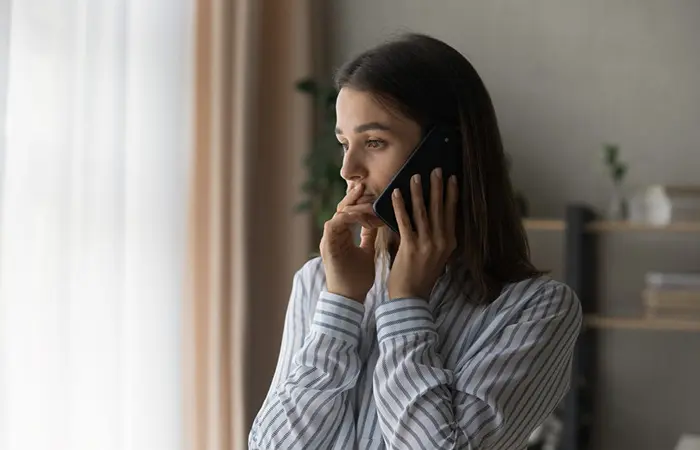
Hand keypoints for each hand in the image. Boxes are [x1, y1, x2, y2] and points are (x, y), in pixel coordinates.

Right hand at [320, 184, 382, 302]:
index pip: (349, 212)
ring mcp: (329, 240)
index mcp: (342, 235)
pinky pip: (334, 225)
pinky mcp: (328, 246)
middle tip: (364, 184)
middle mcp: (333, 235)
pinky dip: (346, 218)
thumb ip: (368, 236)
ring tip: (364, 196)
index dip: (358, 201)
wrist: (348, 298)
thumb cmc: (357, 279)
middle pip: (341, 209)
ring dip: (351, 205)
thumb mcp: (366, 252)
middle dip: (352, 197)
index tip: (371, 192)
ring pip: (337, 214)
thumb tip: (376, 222)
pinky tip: (359, 213)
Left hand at [387, 168, 458, 299]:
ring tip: (415, 176)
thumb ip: (438, 239)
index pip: (451, 213)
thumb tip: (435, 219)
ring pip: (422, 212)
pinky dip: (400, 206)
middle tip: (436, 169)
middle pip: (439, 208)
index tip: (453, 178)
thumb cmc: (420, 277)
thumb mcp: (437, 257)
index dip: (452, 194)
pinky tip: (396, 193)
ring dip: (419, 192)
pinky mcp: (410, 247)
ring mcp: (427, 244)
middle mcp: (441, 242)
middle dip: (438, 187)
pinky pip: (404, 221)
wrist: (410, 298)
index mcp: (449, 243)